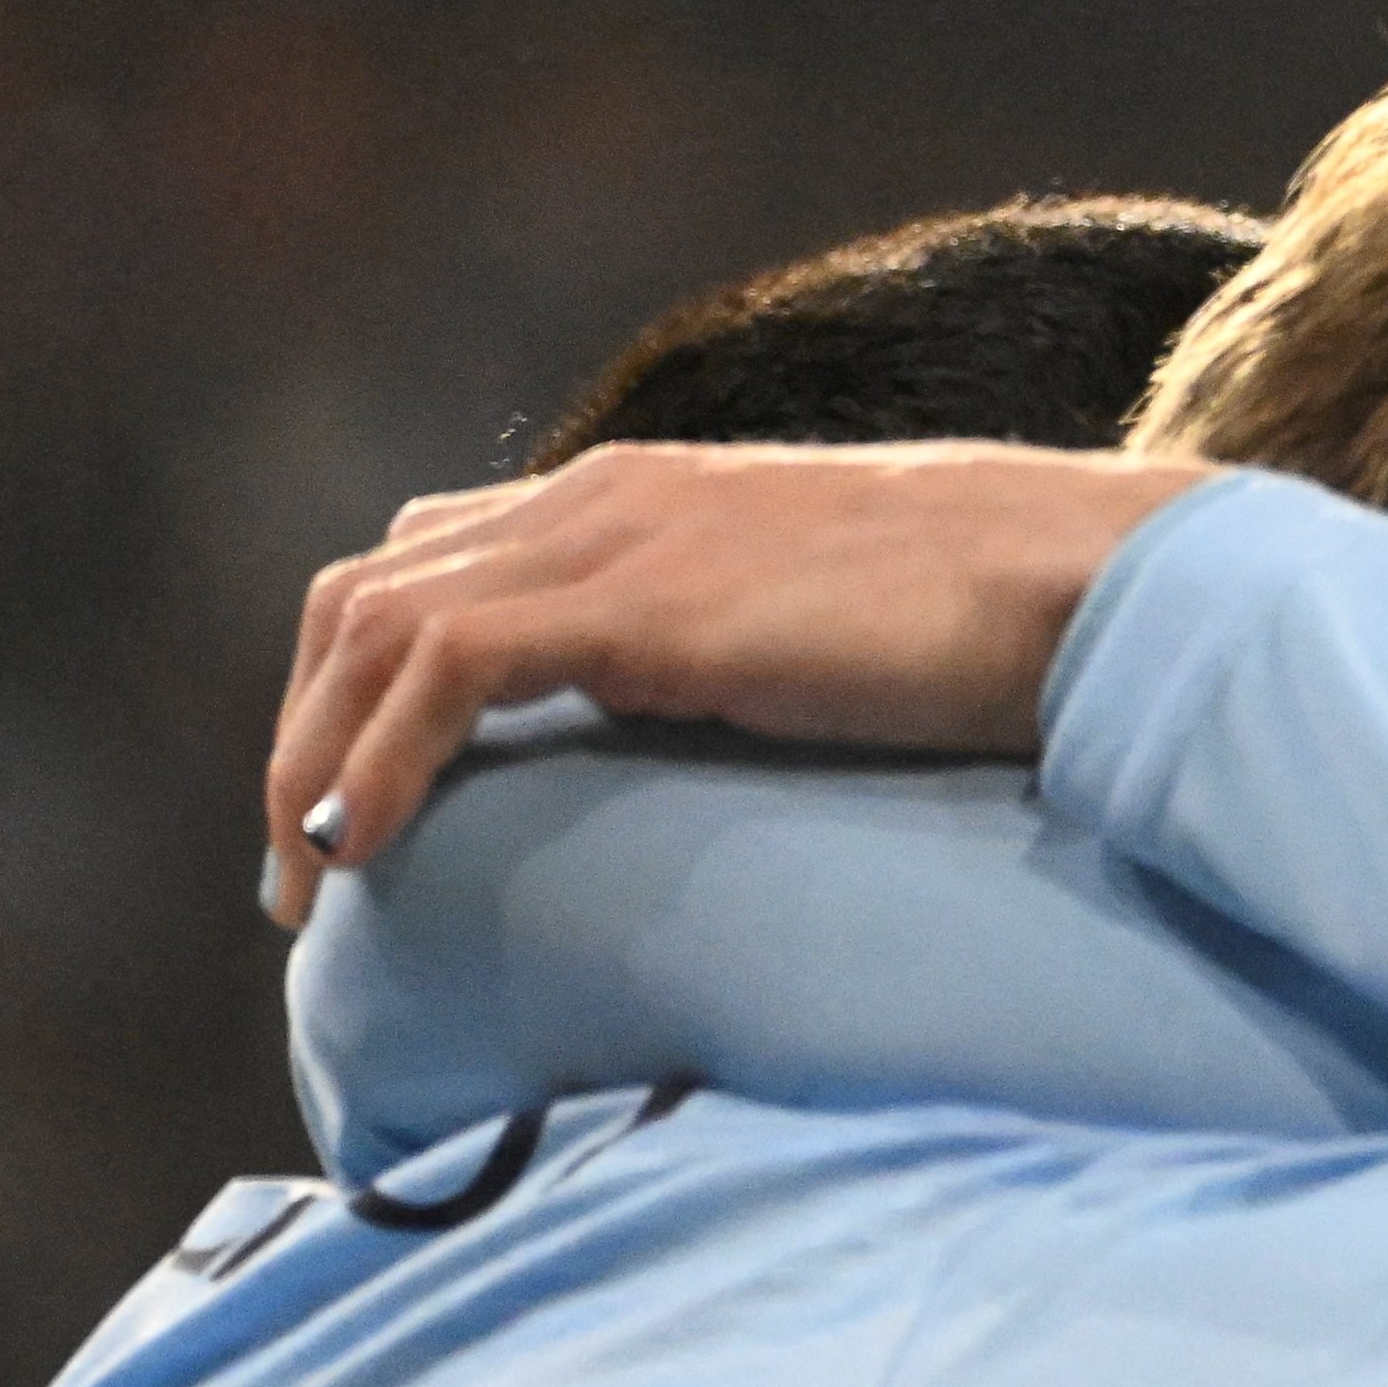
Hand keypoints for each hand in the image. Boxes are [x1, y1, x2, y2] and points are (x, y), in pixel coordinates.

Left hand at [261, 441, 1207, 925]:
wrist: (1084, 586)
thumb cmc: (991, 629)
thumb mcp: (812, 631)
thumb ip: (728, 655)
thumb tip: (695, 756)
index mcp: (639, 498)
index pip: (427, 561)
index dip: (355, 687)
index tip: (352, 814)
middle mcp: (601, 498)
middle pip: (365, 591)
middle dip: (305, 731)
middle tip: (304, 877)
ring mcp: (616, 538)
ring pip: (375, 626)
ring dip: (312, 761)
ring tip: (313, 889)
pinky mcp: (640, 604)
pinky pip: (443, 666)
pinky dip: (375, 759)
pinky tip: (364, 849)